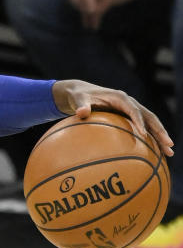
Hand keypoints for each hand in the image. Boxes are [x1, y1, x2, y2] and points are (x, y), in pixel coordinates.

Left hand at [52, 80, 173, 156]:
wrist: (82, 93)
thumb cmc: (79, 96)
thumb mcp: (78, 99)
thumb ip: (80, 105)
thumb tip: (81, 112)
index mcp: (120, 98)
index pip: (133, 110)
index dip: (139, 121)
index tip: (143, 135)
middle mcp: (130, 103)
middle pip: (149, 117)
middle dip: (160, 131)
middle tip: (168, 145)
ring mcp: (132, 110)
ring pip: (150, 124)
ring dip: (160, 137)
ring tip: (169, 153)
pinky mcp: (130, 117)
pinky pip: (144, 128)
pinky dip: (151, 139)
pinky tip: (155, 153)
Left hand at [82, 0, 135, 29]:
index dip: (81, 0)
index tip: (79, 7)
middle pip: (85, 1)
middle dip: (84, 11)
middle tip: (84, 21)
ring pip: (90, 8)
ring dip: (88, 18)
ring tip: (87, 26)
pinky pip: (98, 12)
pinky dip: (95, 20)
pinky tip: (94, 27)